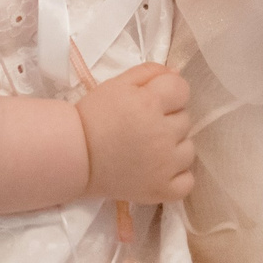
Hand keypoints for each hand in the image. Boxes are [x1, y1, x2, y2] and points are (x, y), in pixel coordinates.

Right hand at [74, 61, 194, 203]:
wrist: (74, 156)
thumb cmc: (93, 117)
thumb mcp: (117, 85)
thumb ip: (149, 72)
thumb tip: (176, 73)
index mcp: (150, 103)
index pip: (182, 89)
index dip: (168, 92)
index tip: (152, 101)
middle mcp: (162, 133)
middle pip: (185, 119)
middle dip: (167, 119)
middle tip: (142, 126)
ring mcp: (166, 165)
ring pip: (188, 149)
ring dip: (173, 147)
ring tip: (147, 150)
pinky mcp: (164, 190)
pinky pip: (188, 180)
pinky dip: (176, 176)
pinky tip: (158, 171)